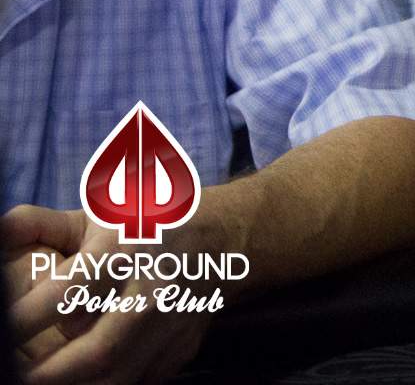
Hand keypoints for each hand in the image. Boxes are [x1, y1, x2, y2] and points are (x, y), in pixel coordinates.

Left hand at [5, 204, 214, 383]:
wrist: (226, 237)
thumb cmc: (148, 223)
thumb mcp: (97, 213)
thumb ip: (39, 225)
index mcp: (124, 249)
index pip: (65, 294)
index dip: (24, 320)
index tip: (2, 332)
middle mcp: (153, 289)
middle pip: (97, 351)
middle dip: (48, 375)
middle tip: (16, 378)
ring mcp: (174, 323)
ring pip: (119, 376)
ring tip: (44, 381)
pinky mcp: (183, 347)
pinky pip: (141, 379)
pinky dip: (108, 383)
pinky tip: (85, 378)